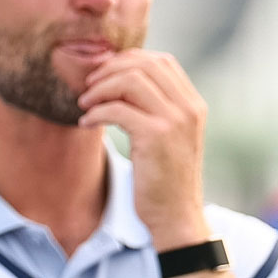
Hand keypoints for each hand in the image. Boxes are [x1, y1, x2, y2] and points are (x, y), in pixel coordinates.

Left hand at [78, 49, 208, 247]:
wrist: (176, 216)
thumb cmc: (165, 179)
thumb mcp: (168, 137)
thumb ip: (157, 109)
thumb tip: (120, 81)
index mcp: (193, 104)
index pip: (162, 61)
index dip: (128, 60)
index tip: (104, 76)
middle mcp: (188, 108)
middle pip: (144, 65)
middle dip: (109, 70)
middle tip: (88, 87)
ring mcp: (174, 121)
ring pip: (130, 80)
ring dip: (100, 89)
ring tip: (84, 104)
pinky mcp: (155, 137)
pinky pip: (118, 109)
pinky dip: (96, 111)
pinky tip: (86, 122)